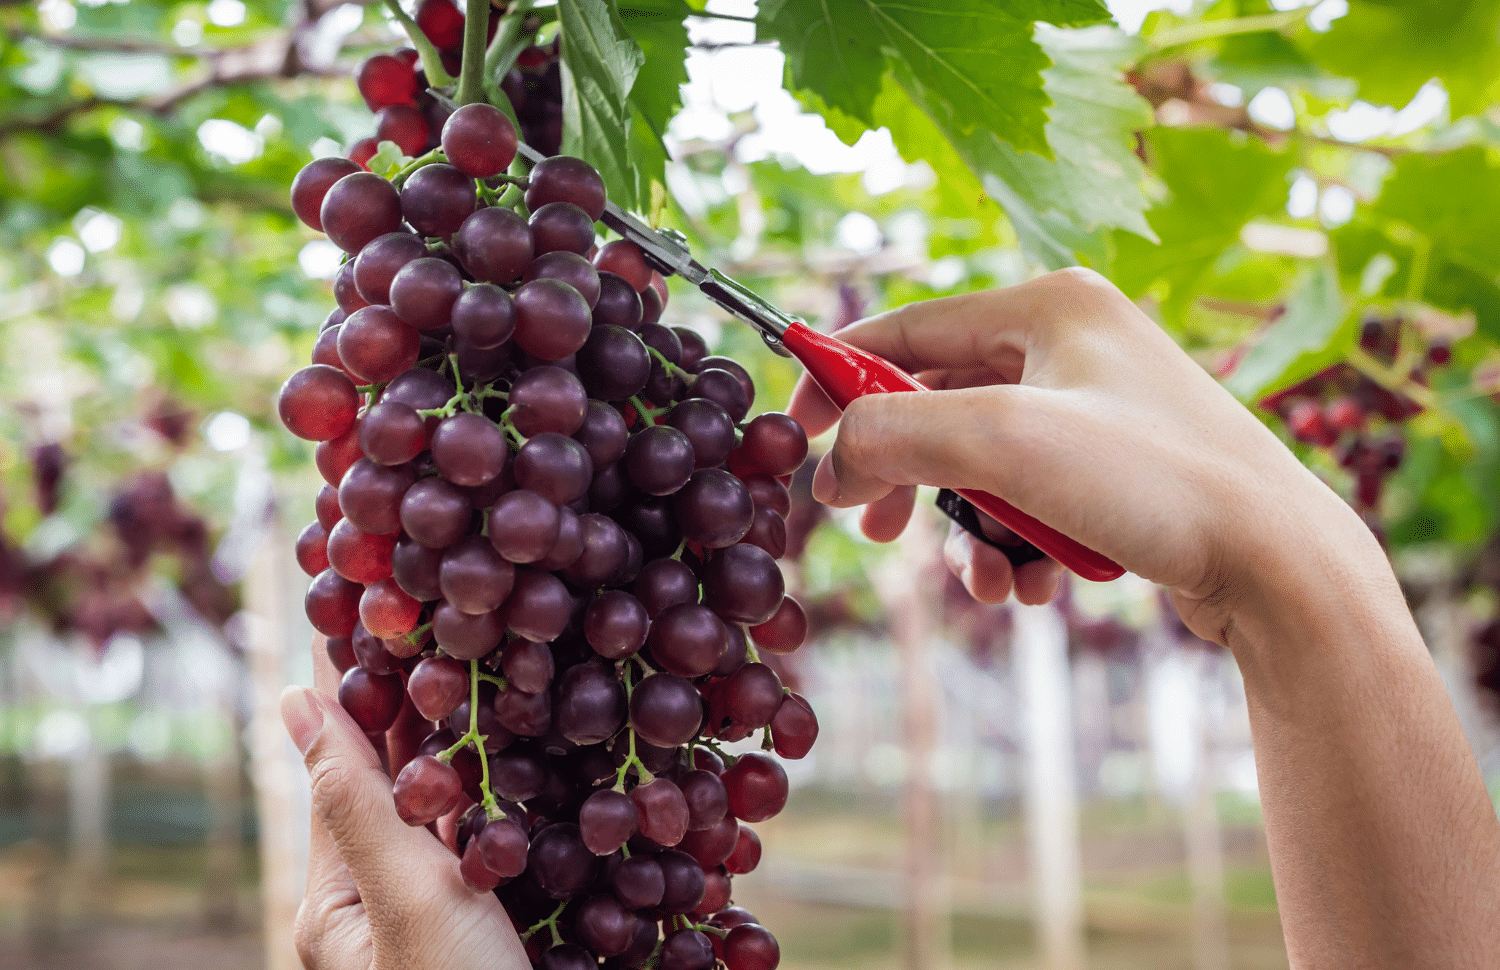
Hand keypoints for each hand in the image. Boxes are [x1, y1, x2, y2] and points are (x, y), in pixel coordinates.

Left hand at [281, 638, 527, 969]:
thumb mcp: (408, 900)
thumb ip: (360, 802)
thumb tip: (295, 699)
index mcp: (337, 900)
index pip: (342, 766)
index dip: (354, 683)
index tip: (364, 604)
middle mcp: (381, 904)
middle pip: (395, 784)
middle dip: (414, 701)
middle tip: (433, 614)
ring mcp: (439, 919)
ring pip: (447, 811)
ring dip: (466, 739)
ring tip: (482, 660)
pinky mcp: (495, 931)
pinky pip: (490, 846)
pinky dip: (506, 795)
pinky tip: (533, 759)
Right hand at [787, 268, 1373, 640]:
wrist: (1282, 567)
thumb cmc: (1157, 483)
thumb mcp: (1004, 444)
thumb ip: (896, 433)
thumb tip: (831, 459)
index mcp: (1049, 305)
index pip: (908, 327)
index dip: (839, 377)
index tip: (798, 436)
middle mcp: (1075, 344)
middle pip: (942, 402)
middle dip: (904, 473)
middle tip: (868, 524)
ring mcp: (1101, 407)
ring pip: (984, 464)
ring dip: (964, 527)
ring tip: (975, 579)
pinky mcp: (1121, 469)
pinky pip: (1031, 500)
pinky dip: (1015, 546)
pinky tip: (1026, 589)